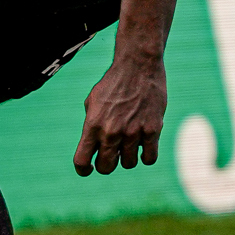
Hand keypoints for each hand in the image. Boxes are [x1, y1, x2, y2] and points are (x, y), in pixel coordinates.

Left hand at [73, 54, 166, 175]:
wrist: (138, 65)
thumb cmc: (114, 82)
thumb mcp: (93, 101)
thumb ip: (91, 125)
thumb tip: (94, 147)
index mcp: (93, 124)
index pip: (82, 161)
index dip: (83, 169)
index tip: (89, 168)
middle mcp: (111, 131)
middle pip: (106, 167)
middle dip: (107, 163)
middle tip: (112, 153)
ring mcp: (132, 132)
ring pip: (129, 164)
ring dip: (128, 157)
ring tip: (129, 142)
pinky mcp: (152, 130)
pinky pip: (149, 158)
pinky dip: (146, 155)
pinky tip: (144, 144)